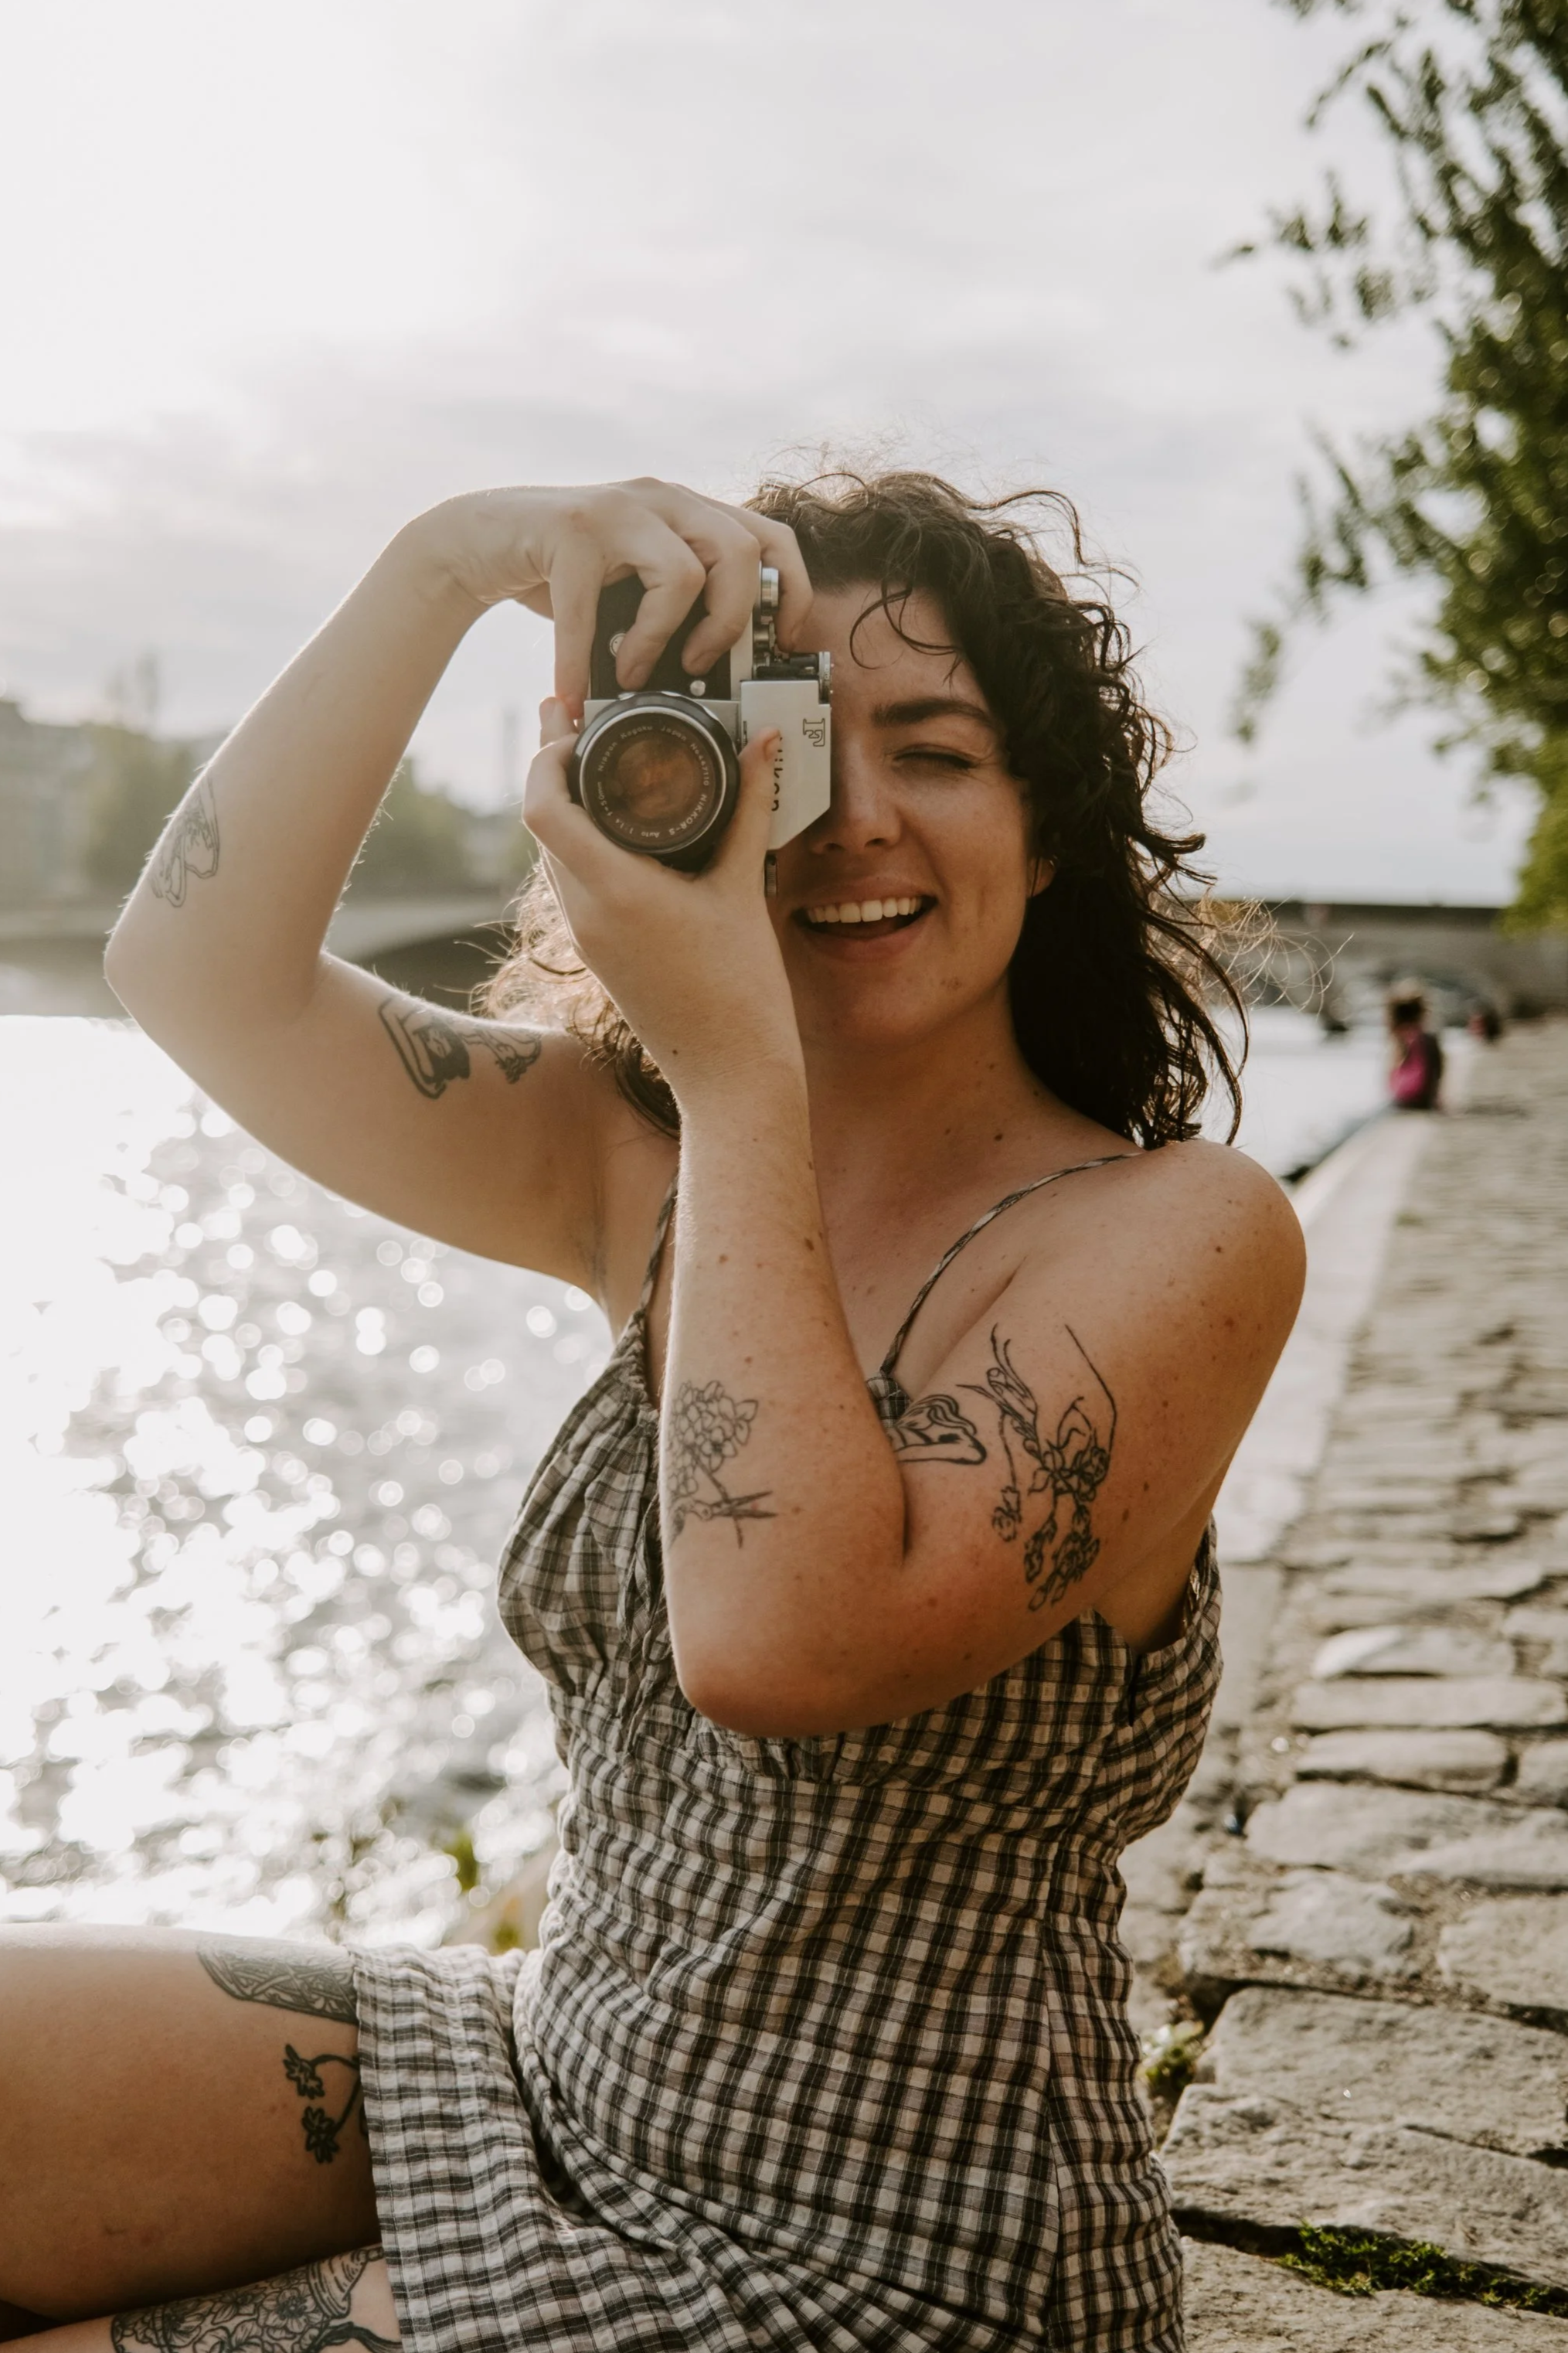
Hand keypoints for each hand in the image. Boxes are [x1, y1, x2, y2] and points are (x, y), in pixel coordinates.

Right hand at [408, 479, 811, 712]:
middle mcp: (664, 499)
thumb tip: (724, 676)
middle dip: (731, 624)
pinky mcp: (570, 530)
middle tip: (699, 665)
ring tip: (630, 673)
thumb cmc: (566, 574)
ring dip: (659, 642)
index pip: (774, 538)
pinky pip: (593, 609)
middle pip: (742, 554)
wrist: (480, 541)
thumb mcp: (636, 584)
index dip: (791, 595)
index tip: (776, 648)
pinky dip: (580, 663)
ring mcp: (618, 509)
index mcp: (692, 511)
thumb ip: (680, 606)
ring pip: (682, 575)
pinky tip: (571, 694)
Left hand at [523, 700, 802, 1104]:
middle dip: (551, 767)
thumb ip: (752, 807)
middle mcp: (586, 914)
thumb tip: (764, 743)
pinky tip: (609, 826)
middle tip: (571, 717)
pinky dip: (580, 845)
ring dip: (562, 806)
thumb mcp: (745, 888)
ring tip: (587, 760)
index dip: (545, 756)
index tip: (572, 723)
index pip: (542, 806)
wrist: (731, 1074)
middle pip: (540, 824)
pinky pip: (572, 885)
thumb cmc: (742, 990)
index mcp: (614, 891)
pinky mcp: (598, 955)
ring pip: (551, 856)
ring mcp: (587, 938)